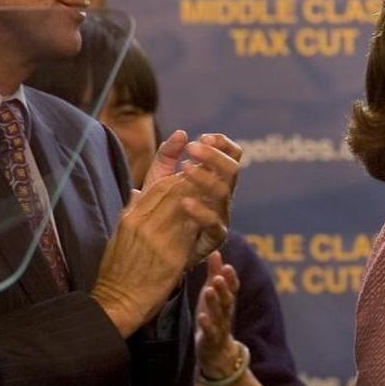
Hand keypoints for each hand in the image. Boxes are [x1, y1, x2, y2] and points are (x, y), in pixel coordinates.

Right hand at [92, 172, 202, 336]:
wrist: (117, 302)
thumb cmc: (118, 273)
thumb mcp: (119, 237)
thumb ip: (131, 212)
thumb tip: (137, 191)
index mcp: (130, 218)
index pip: (157, 187)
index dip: (178, 177)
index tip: (194, 174)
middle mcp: (142, 223)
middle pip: (172, 191)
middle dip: (194, 181)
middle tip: (212, 177)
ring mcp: (156, 238)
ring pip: (184, 205)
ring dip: (202, 196)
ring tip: (216, 191)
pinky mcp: (171, 254)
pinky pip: (191, 229)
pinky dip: (203, 218)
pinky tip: (215, 214)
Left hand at [142, 130, 242, 263]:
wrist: (152, 252)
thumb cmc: (158, 213)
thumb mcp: (157, 180)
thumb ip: (167, 157)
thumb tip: (182, 133)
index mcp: (213, 180)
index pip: (231, 156)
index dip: (223, 144)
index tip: (204, 137)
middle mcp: (221, 196)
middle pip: (232, 170)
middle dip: (215, 155)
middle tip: (194, 147)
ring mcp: (220, 216)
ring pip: (225, 192)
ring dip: (207, 176)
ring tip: (185, 168)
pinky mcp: (214, 237)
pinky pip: (214, 223)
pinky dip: (201, 211)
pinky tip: (184, 202)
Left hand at [196, 251, 241, 379]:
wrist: (216, 351)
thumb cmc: (213, 317)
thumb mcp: (213, 294)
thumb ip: (215, 274)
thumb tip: (215, 251)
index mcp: (227, 301)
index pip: (233, 288)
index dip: (231, 278)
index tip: (227, 267)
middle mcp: (226, 313)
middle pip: (227, 300)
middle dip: (224, 288)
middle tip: (219, 277)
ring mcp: (220, 326)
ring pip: (219, 314)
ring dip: (215, 302)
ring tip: (208, 291)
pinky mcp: (212, 339)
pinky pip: (210, 332)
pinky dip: (207, 324)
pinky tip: (202, 316)